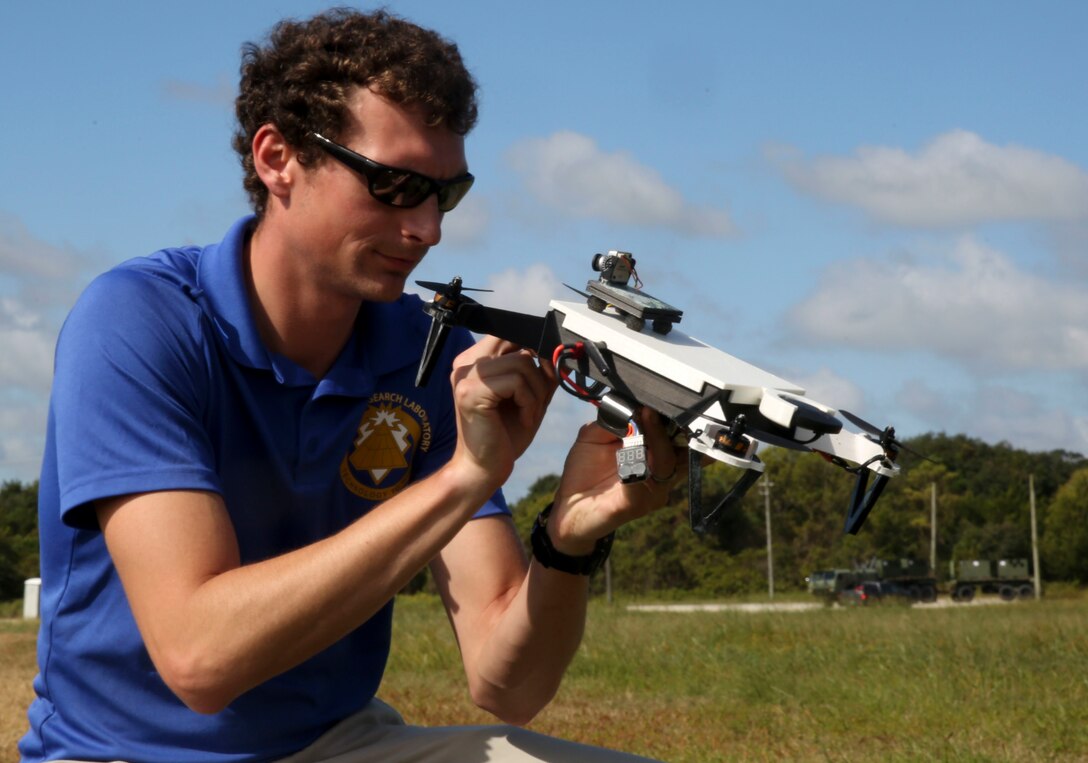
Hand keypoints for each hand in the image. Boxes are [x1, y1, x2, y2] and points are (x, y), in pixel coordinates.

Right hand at [448, 336, 556, 490]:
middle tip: (538, 398)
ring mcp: (465, 376)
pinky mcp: (470, 391)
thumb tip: (555, 347)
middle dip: (538, 370)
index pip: (509, 332)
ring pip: (522, 361)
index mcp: (474, 360)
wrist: (483, 469)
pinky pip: (516, 382)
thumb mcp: (528, 394)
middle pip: (516, 341)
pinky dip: (529, 401)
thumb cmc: (504, 434)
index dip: (533, 347)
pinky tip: (523, 419)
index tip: (546, 370)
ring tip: (529, 412)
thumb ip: (538, 369)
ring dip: (536, 391)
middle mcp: (466, 363)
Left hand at [547, 406, 685, 554]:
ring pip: (666, 463)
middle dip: (674, 427)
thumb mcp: (595, 437)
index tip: (666, 400)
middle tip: (657, 407)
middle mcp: (660, 476)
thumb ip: (612, 420)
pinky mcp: (634, 504)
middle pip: (681, 450)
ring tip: (646, 417)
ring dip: (656, 438)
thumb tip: (629, 403)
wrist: (569, 506)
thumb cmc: (585, 472)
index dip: (679, 421)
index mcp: (656, 458)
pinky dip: (636, 463)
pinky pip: (641, 481)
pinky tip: (626, 450)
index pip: (680, 440)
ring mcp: (651, 492)